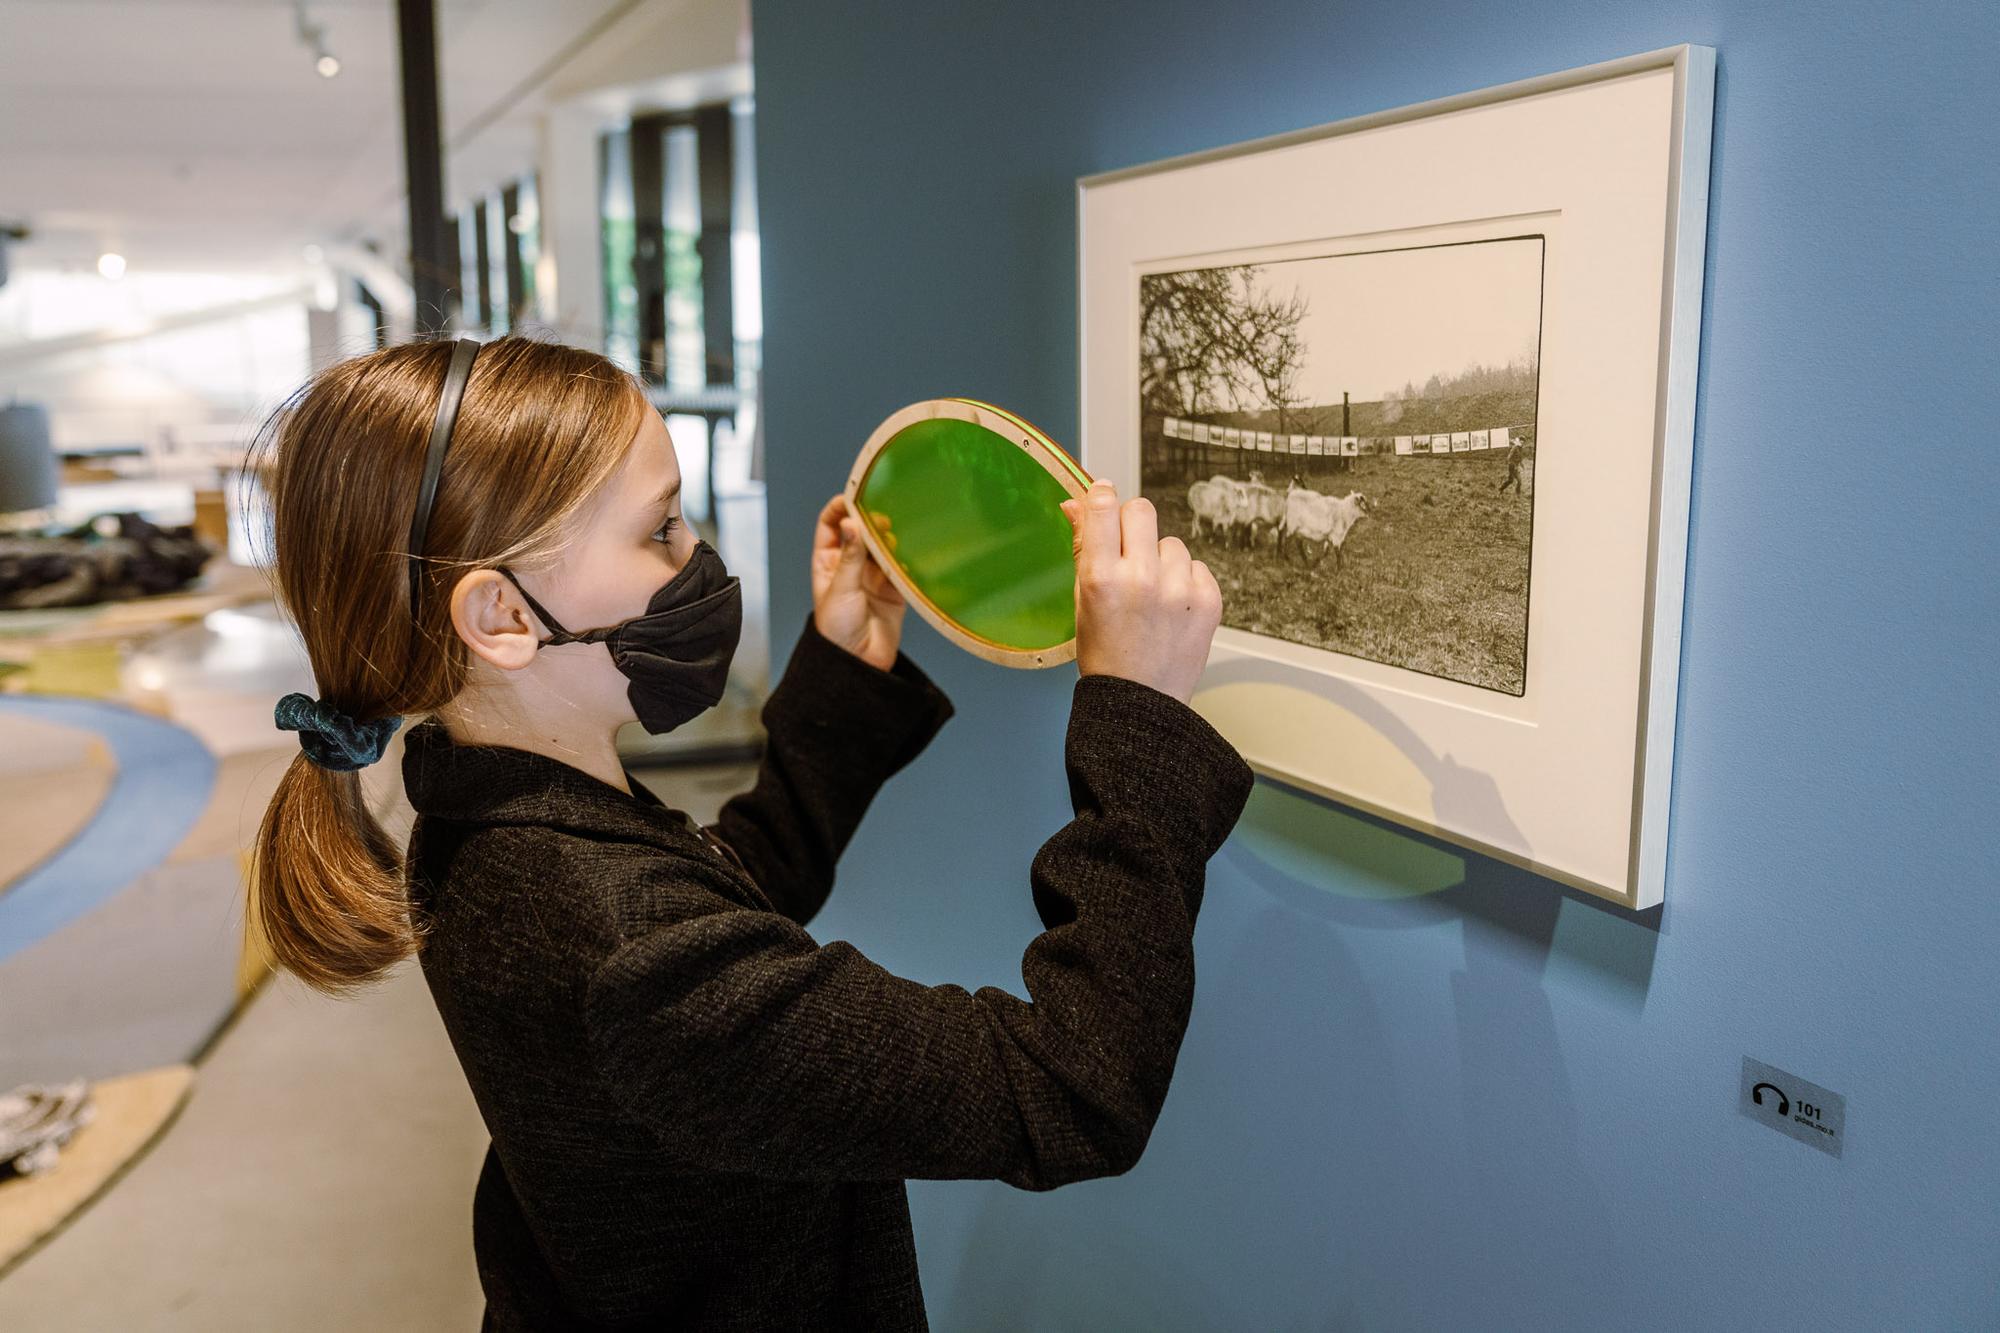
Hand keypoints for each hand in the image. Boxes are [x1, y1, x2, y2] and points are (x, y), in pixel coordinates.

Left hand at [811, 493, 906, 670]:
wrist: (858, 664)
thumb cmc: (837, 631)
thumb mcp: (841, 589)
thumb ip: (850, 556)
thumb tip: (850, 523)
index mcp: (827, 562)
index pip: (830, 525)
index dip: (839, 508)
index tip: (853, 498)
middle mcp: (850, 565)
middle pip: (859, 531)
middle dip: (869, 519)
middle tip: (881, 516)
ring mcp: (872, 576)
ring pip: (882, 546)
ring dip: (889, 537)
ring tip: (897, 532)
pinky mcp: (894, 589)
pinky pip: (901, 566)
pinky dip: (906, 556)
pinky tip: (910, 548)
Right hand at [1059, 479, 1220, 704]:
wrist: (1141, 702)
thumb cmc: (1106, 656)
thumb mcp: (1081, 601)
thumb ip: (1083, 548)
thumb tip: (1076, 504)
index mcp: (1102, 578)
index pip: (1104, 507)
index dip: (1102, 496)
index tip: (1103, 496)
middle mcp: (1142, 578)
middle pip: (1141, 510)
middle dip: (1132, 523)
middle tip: (1128, 550)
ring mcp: (1179, 589)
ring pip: (1171, 541)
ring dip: (1160, 559)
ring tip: (1152, 594)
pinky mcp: (1208, 599)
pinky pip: (1196, 565)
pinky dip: (1183, 580)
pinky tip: (1171, 607)